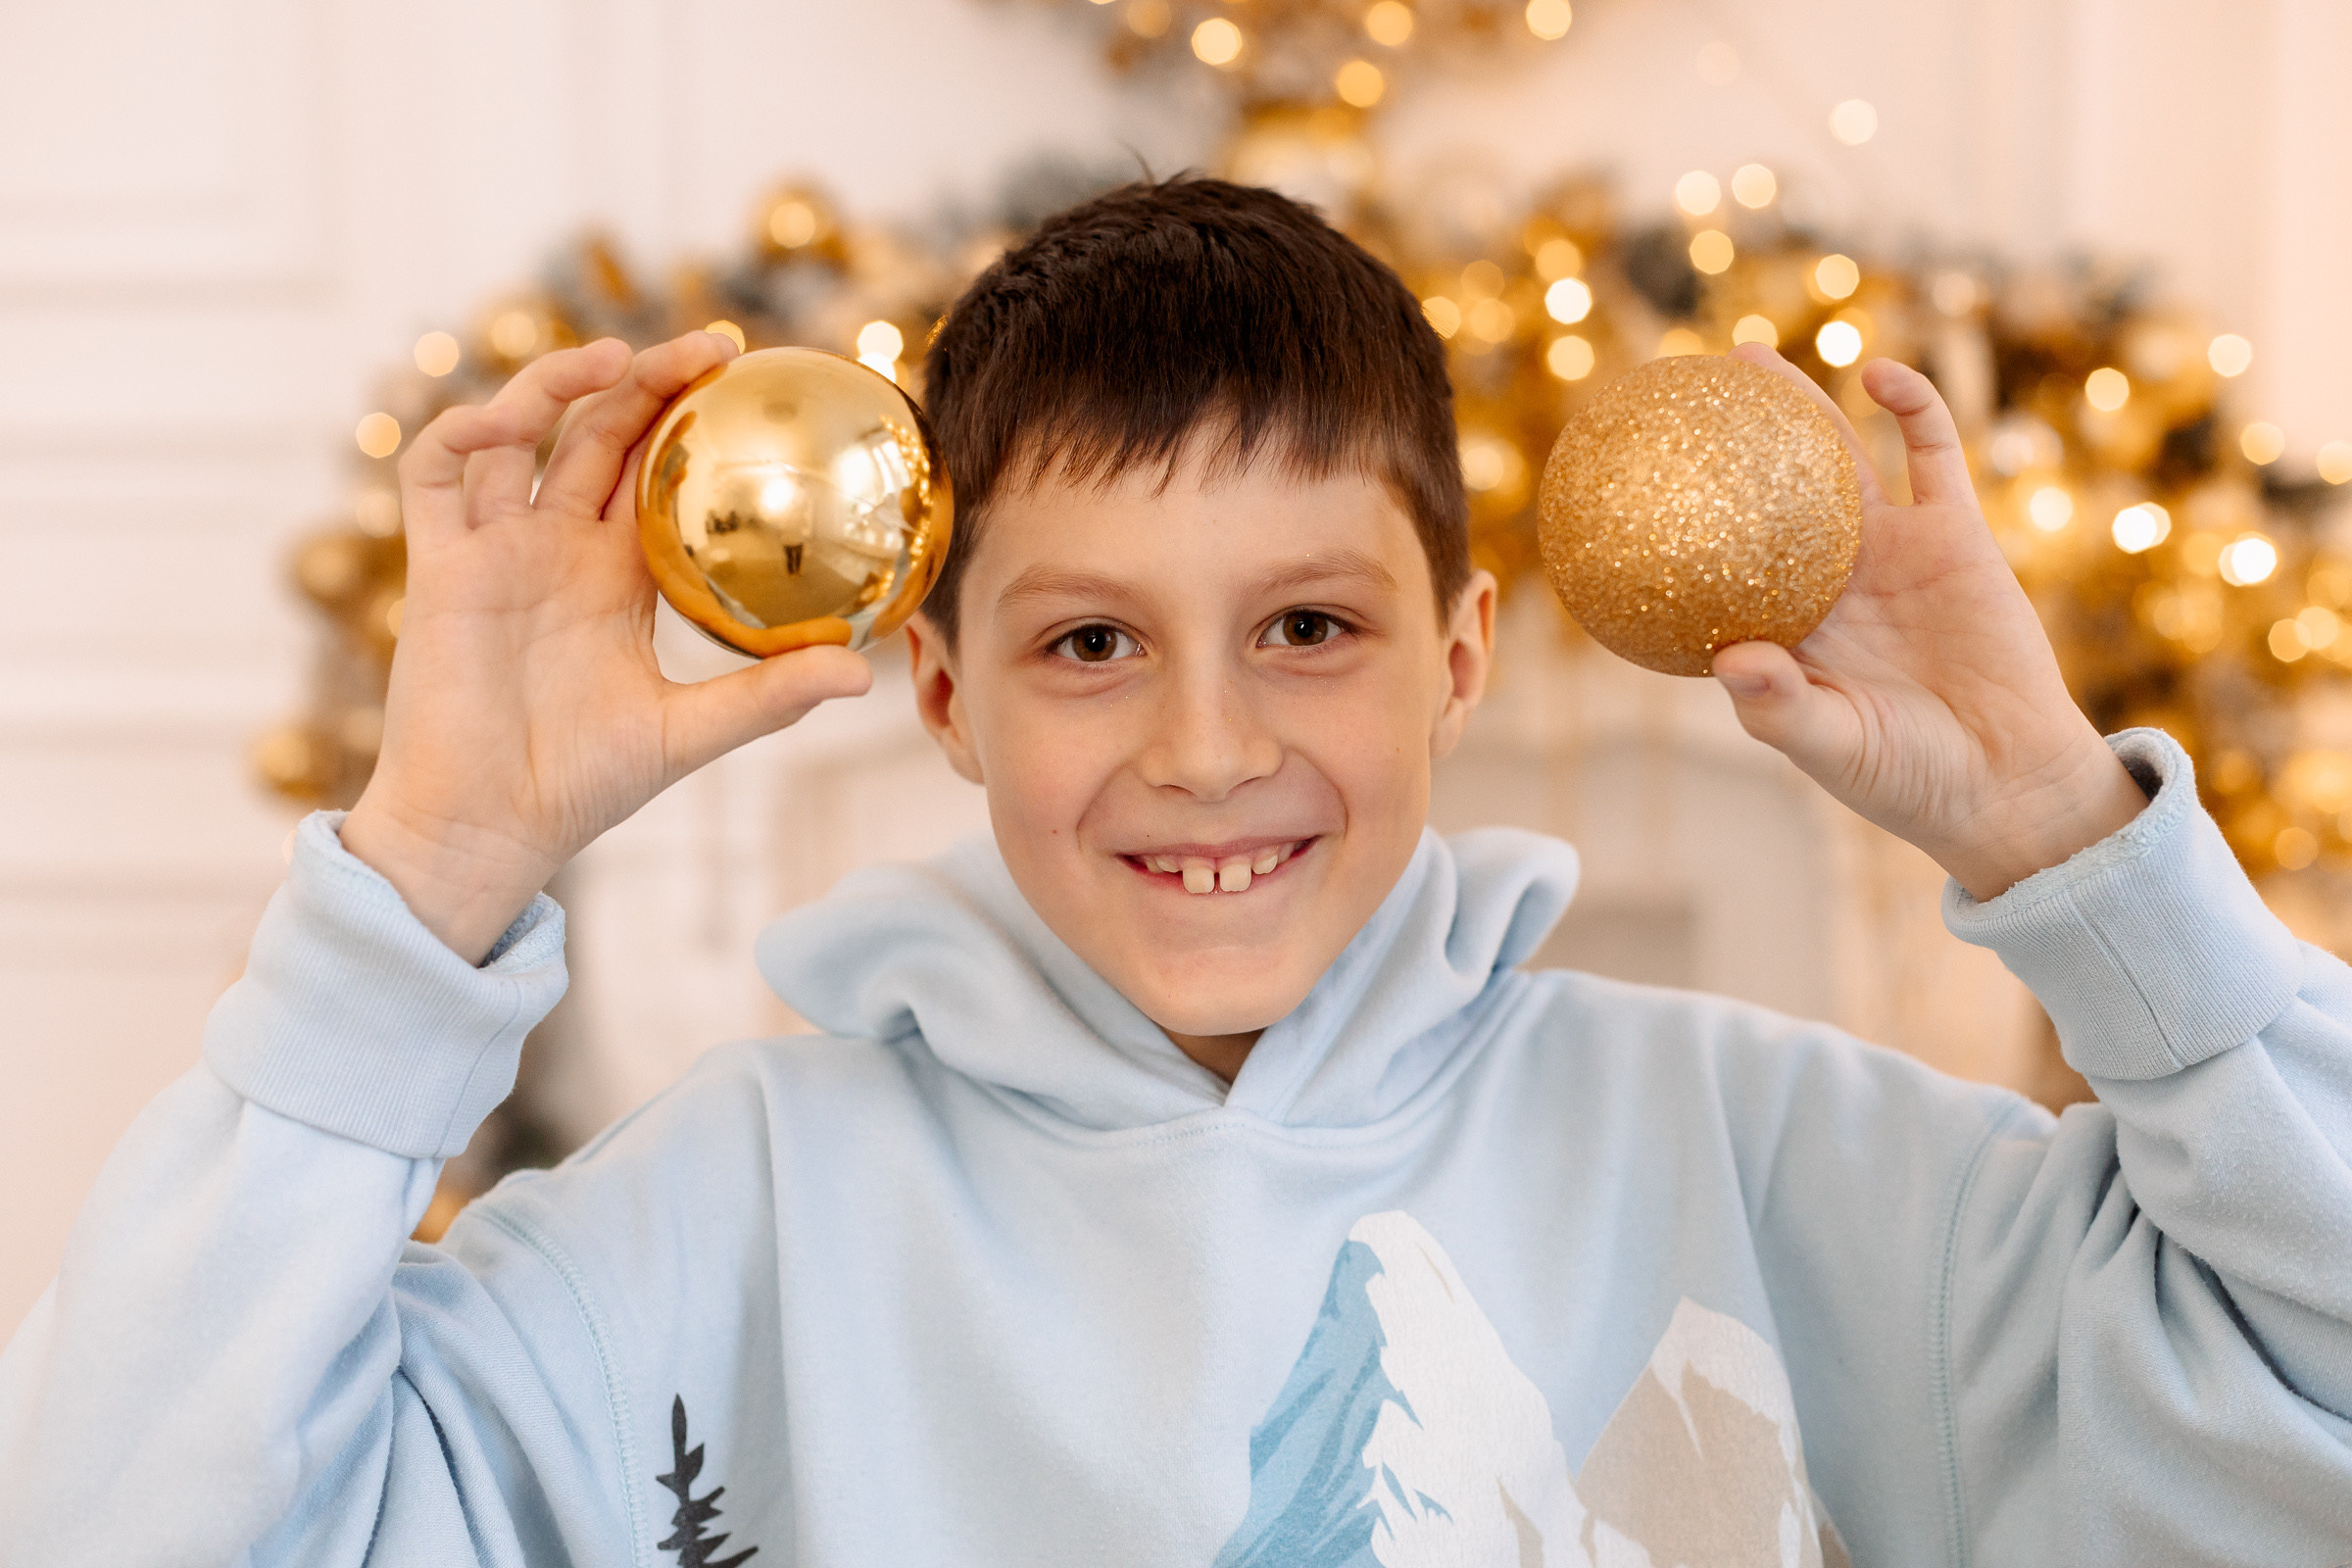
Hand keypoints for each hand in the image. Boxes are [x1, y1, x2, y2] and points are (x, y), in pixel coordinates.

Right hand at [340, 334, 873, 960]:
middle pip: (598, 433)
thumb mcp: (691, 732)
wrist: (488, 829)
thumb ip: (770, 695)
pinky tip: (510, 420)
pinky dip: (465, 431)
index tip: (751, 382)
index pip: (656, 472)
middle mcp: (556, 547)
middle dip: (647, 378)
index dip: (691, 420)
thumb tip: (863, 674)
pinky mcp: (438, 566)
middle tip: (714, 345)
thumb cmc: (583, 786)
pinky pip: (434, 474)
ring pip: (518, 432)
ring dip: (559, 381)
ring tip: (618, 354)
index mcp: (616, 575)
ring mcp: (495, 549)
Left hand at [1709, 344, 2146, 901]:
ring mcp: (1892, 552)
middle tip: (1678, 394)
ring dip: (1801, 408)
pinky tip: (1876, 372)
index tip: (1629, 486)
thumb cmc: (1909, 778)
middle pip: (1763, 497)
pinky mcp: (1955, 536)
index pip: (1717, 563)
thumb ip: (1780, 707)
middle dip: (1724, 448)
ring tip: (1754, 359)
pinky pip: (1931, 456)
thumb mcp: (1834, 747)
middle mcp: (1831, 581)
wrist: (2009, 782)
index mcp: (1786, 627)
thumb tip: (1729, 659)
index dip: (1678, 525)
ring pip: (1838, 462)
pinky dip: (1910, 408)